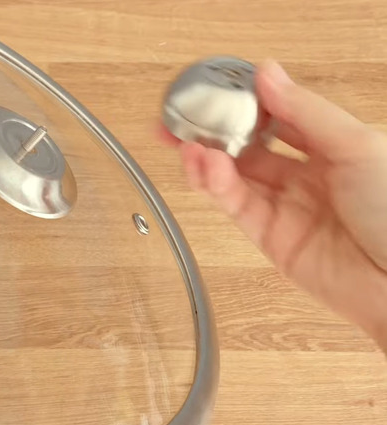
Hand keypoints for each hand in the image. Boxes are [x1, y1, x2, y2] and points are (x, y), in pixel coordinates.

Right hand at [159, 60, 386, 350]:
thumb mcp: (356, 146)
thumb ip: (305, 111)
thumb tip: (267, 73)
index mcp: (332, 147)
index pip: (279, 116)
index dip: (247, 102)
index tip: (218, 89)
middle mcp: (306, 175)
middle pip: (249, 146)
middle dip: (214, 132)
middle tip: (182, 117)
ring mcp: (285, 206)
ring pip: (235, 176)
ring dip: (207, 158)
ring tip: (185, 143)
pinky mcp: (268, 236)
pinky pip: (235, 203)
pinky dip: (216, 183)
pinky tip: (205, 164)